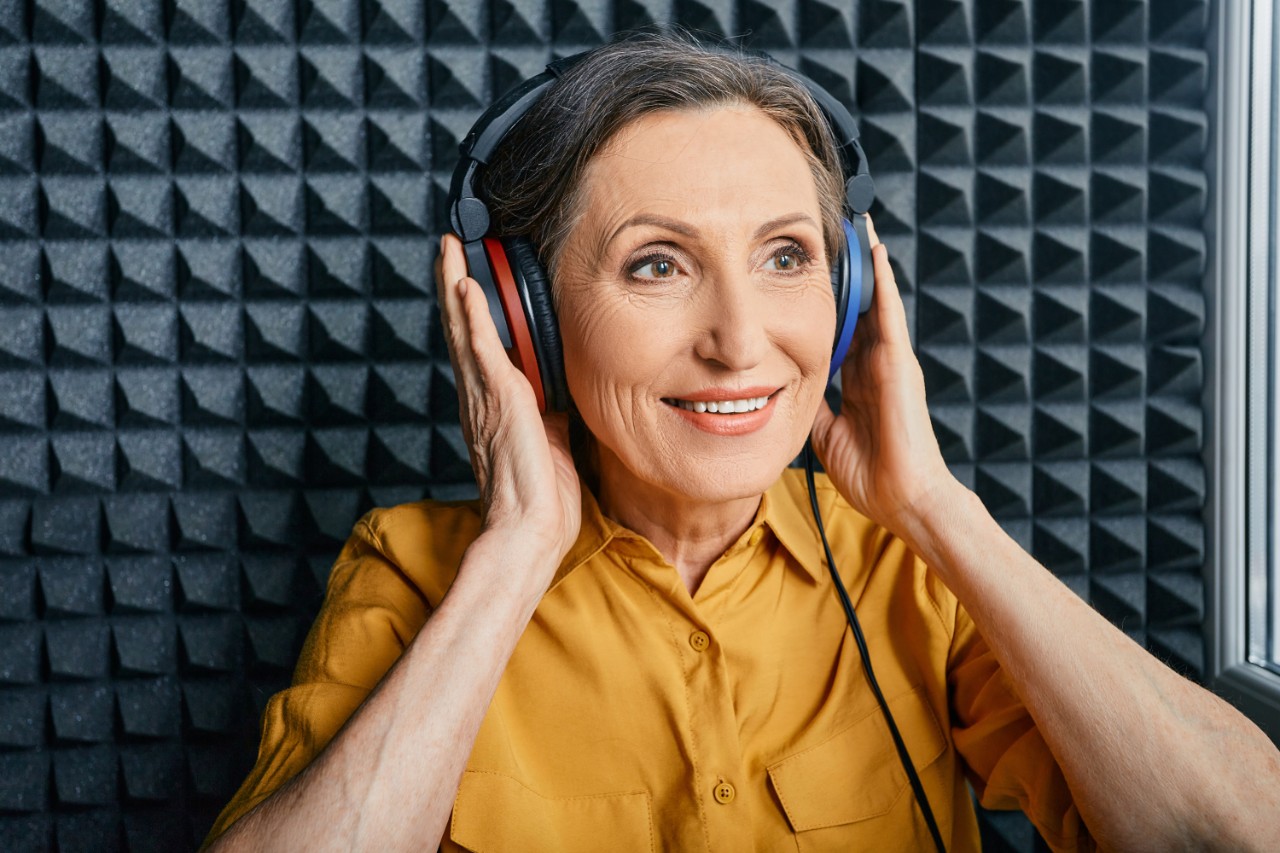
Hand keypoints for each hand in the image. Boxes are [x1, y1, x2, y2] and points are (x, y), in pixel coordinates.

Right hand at [435, 233, 581, 571]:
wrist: (531, 529)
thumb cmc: (541, 498)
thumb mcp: (554, 442)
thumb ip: (553, 411)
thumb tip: (564, 394)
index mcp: (491, 407)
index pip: (476, 347)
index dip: (469, 311)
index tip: (466, 277)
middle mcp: (479, 396)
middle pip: (459, 328)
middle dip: (453, 283)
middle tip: (449, 244)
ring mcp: (485, 396)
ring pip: (462, 328)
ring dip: (454, 284)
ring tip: (449, 247)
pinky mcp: (498, 399)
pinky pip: (480, 348)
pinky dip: (470, 315)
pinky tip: (464, 284)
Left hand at [809, 216, 960, 541]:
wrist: (903, 498)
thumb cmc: (871, 473)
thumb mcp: (826, 432)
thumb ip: (812, 404)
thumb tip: (784, 387)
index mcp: (861, 379)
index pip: (841, 329)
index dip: (828, 301)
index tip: (812, 274)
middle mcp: (877, 363)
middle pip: (859, 306)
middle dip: (847, 271)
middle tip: (834, 230)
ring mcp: (891, 360)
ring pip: (876, 300)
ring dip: (866, 263)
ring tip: (857, 223)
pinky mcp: (900, 362)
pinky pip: (889, 313)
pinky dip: (882, 281)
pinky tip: (875, 251)